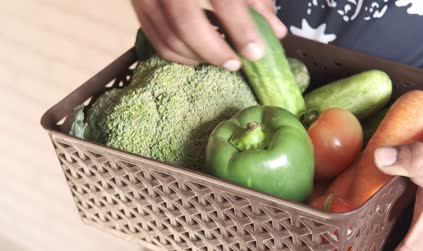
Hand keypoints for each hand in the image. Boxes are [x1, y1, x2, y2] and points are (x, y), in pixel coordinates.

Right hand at [131, 0, 286, 70]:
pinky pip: (156, 41)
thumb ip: (257, 0)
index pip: (224, 0)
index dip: (241, 28)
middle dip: (214, 51)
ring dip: (197, 57)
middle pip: (186, 24)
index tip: (255, 53)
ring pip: (169, 37)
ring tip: (220, 60)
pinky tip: (198, 57)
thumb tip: (276, 32)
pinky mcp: (139, 6)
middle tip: (235, 64)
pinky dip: (179, 56)